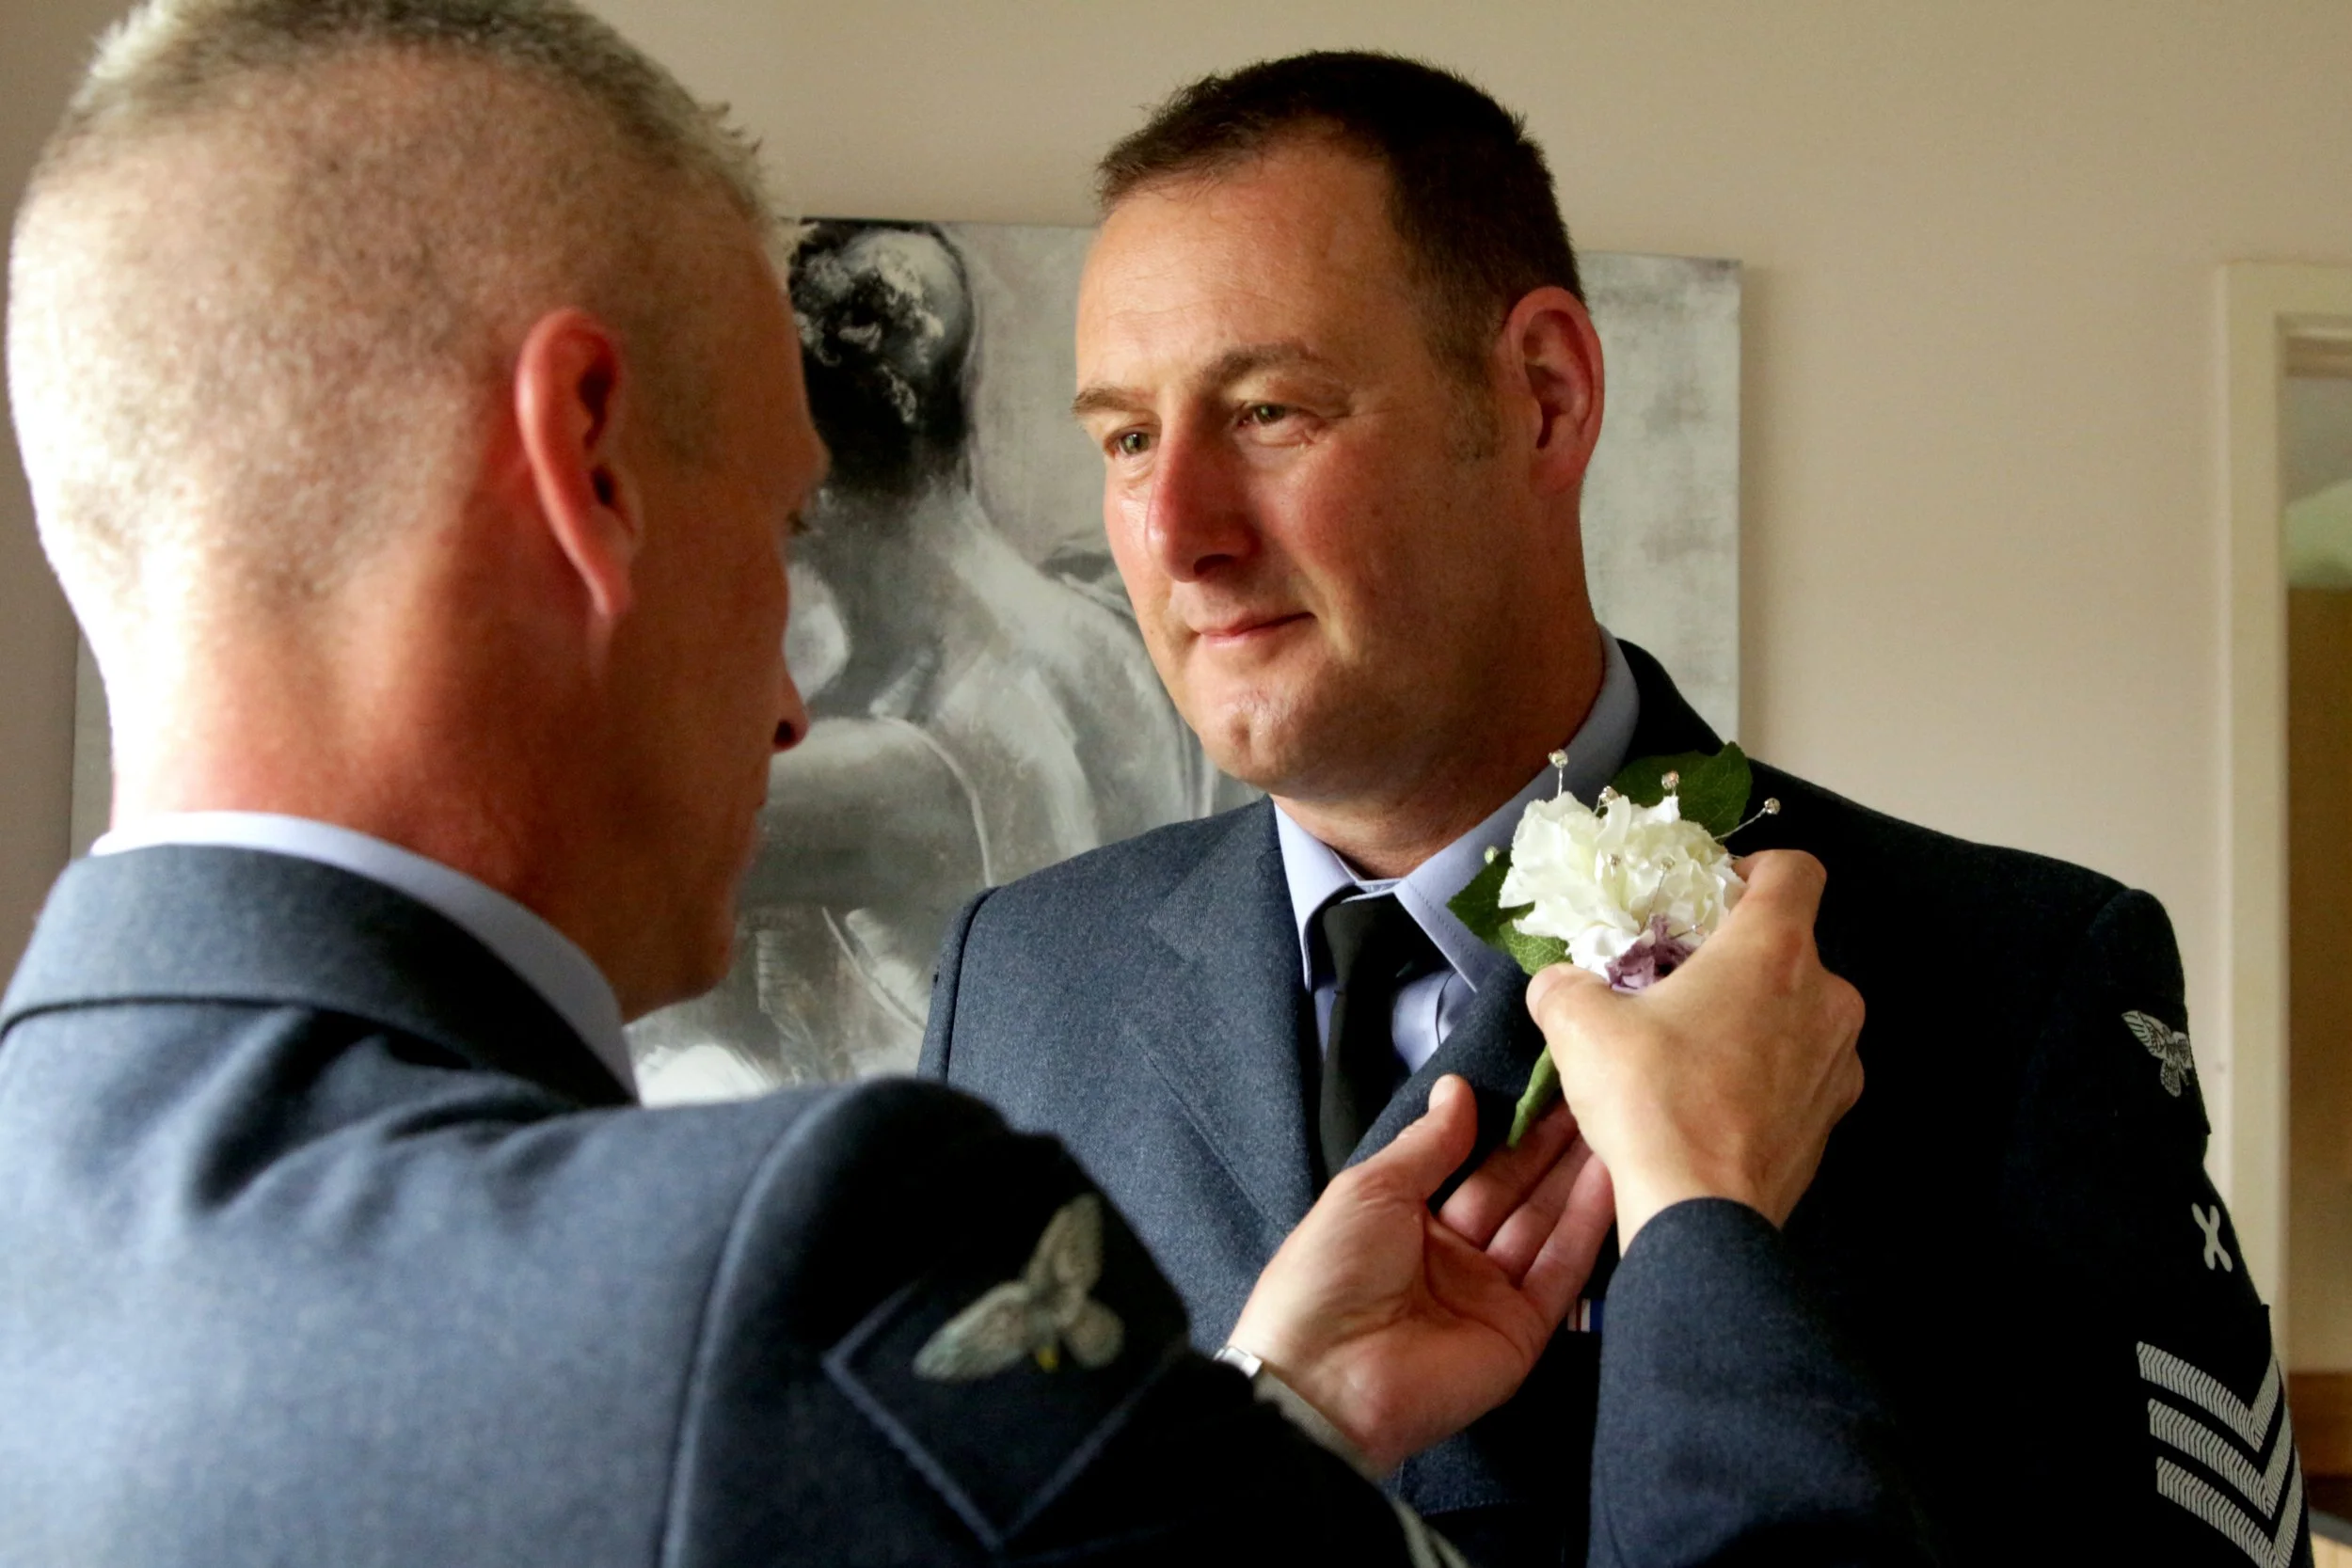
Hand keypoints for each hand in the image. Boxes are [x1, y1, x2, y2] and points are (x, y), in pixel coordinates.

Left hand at [1226, 1075, 1612, 1473]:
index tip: (1546, 1081)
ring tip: (1619, 1121)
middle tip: (1596, 1090)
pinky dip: (1586, 1225)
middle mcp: (1453, 1255)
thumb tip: (1459, 1089)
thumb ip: (1427, 1144)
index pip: (1470, 1165)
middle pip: (1513, 1191)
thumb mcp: (1370, 1190)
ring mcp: (1490, 1295)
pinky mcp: (1522, 1332)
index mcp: (1406, 1220)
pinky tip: (1613, 1176)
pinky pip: (1559, 1271)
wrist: (1326, 1382)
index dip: (1506, 1126)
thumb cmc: (1330, 1271)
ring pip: (1542, 1224)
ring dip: (1577, 1176)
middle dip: (1550, 1145)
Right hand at [1525, 848, 1863, 1247]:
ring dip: (1754, 1017)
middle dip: (1736, 958)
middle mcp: (1828, 996)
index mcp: (1775, 951)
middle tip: (1677, 985)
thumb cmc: (1651, 1100)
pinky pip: (1801, 1072)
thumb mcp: (1579, 1026)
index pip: (1794, 870)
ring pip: (1799, 1012)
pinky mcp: (1834, 1119)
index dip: (1751, 869)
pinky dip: (1765, 1074)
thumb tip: (1559, 983)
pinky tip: (1713, 1103)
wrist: (1700, 1217)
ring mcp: (1841, 1062)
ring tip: (1692, 1050)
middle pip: (1791, 947)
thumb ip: (1565, 985)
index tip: (1705, 900)